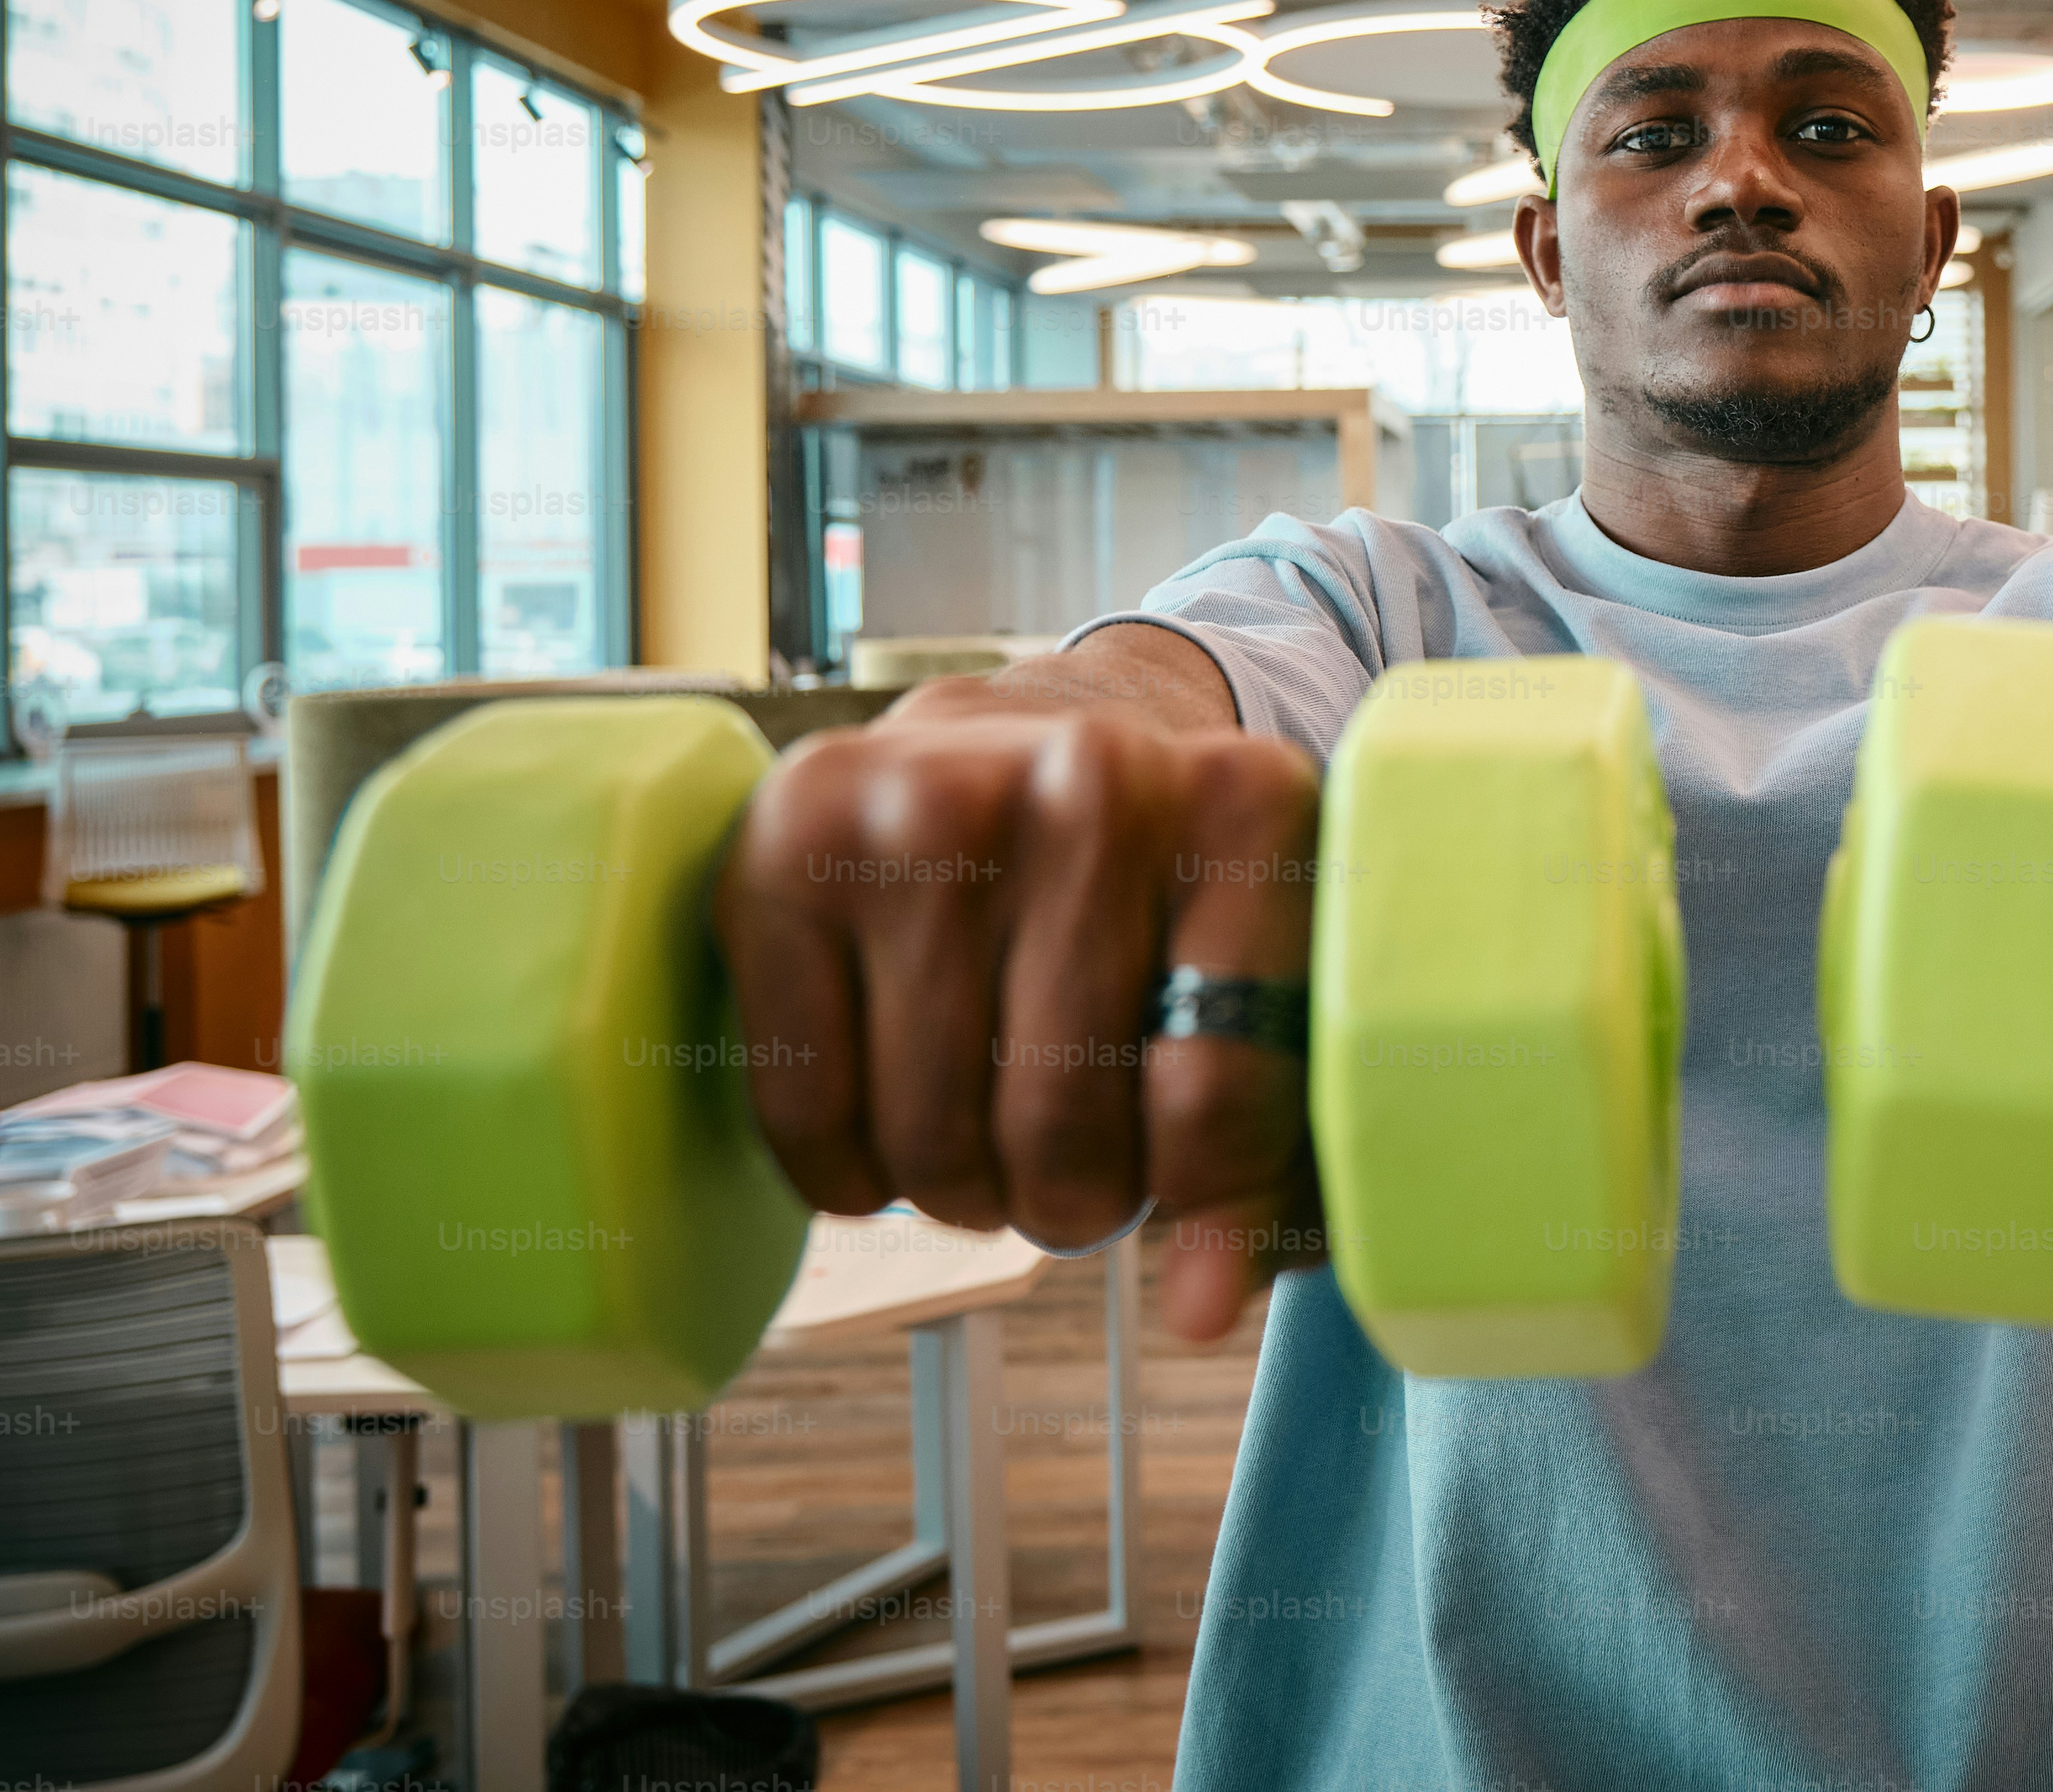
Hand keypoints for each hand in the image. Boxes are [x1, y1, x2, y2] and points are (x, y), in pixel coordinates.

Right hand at [714, 655, 1324, 1339]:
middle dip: (1071, 1200)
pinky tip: (893, 1122)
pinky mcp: (790, 843)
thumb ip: (1259, 1161)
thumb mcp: (1262, 994)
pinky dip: (850, 1171)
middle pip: (1060, 1127)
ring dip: (965, 1190)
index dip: (1198, 1197)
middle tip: (1076, 1169)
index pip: (1213, 1093)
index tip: (1179, 1192)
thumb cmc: (1165, 900)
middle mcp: (1092, 779)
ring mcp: (928, 799)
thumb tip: (1203, 1315)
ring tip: (995, 1134)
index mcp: (1247, 806)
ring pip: (931, 1133)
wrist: (1032, 737)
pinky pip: (805, 1109)